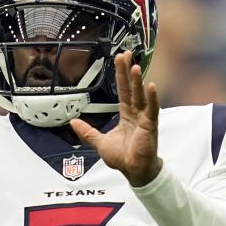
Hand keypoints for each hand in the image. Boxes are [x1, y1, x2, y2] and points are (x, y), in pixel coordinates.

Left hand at [70, 51, 162, 187]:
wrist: (134, 171)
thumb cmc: (123, 157)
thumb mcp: (100, 142)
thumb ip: (87, 132)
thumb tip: (73, 123)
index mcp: (126, 114)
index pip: (123, 90)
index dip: (120, 75)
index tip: (120, 59)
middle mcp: (136, 113)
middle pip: (131, 88)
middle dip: (128, 71)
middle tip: (127, 54)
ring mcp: (144, 118)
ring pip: (141, 96)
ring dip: (138, 81)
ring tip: (135, 66)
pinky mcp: (150, 126)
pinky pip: (152, 110)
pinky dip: (152, 98)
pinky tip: (152, 86)